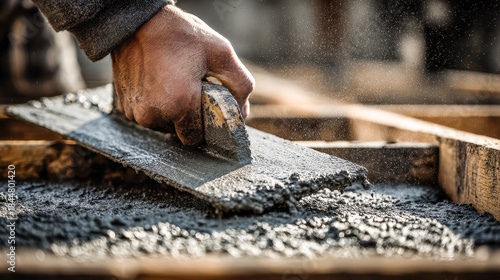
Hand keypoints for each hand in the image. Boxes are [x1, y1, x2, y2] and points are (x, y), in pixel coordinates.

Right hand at [111, 5, 253, 145]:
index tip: (205, 105)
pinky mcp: (123, 105)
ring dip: (171, 111)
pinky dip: (154, 105)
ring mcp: (135, 112)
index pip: (195, 139)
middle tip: (190, 88)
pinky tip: (158, 83)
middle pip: (178, 132)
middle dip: (188, 116)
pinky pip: (146, 115)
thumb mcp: (221, 53)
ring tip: (174, 83)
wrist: (139, 21)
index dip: (204, 125)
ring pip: (161, 125)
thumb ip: (240, 86)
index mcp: (178, 106)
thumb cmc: (181, 34)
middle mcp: (152, 115)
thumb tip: (242, 113)